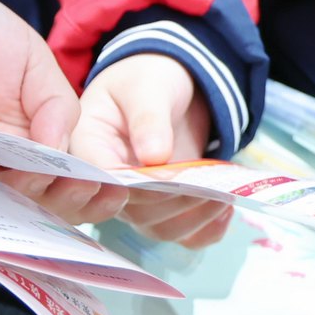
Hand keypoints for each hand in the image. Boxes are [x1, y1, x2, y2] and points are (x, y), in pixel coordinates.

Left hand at [0, 0, 123, 225]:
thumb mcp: (30, 57)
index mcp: (31, 144)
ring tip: (32, 180)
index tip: (112, 188)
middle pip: (38, 210)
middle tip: (77, 184)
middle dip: (64, 203)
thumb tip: (64, 151)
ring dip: (18, 209)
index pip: (67, 183)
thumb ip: (56, 102)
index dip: (92, 192)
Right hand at [74, 55, 230, 247]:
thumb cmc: (149, 80)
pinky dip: (207, 229)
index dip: (130, 185)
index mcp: (90, 146)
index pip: (100, 177)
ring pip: (160, 227)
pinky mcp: (165, 210)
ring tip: (223, 193)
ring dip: (194, 216)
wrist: (170, 88)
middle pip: (132, 209)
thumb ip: (148, 118)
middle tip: (206, 182)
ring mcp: (137, 202)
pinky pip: (183, 234)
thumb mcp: (147, 87)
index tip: (165, 176)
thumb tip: (154, 157)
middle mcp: (108, 182)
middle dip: (172, 200)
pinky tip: (225, 210)